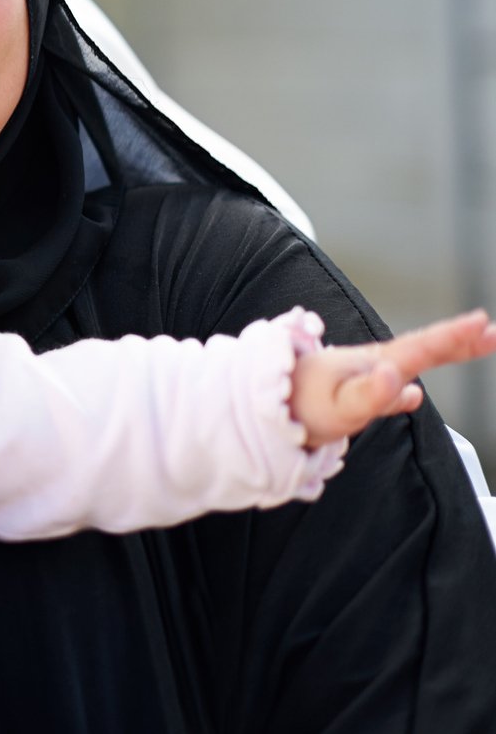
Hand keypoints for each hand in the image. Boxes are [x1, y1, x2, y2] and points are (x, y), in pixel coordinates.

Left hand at [290, 309, 495, 446]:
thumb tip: (400, 380)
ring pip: (407, 362)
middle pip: (421, 348)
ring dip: (438, 353)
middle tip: (492, 330)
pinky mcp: (349, 396)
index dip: (454, 337)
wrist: (260, 410)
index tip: (484, 323)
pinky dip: (405, 387)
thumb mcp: (340, 406)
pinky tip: (412, 394)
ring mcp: (360, 379)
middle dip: (457, 339)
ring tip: (468, 345)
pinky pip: (389, 386)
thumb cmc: (300, 406)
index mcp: (374, 363)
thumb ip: (371, 396)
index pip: (423, 347)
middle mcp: (370, 365)